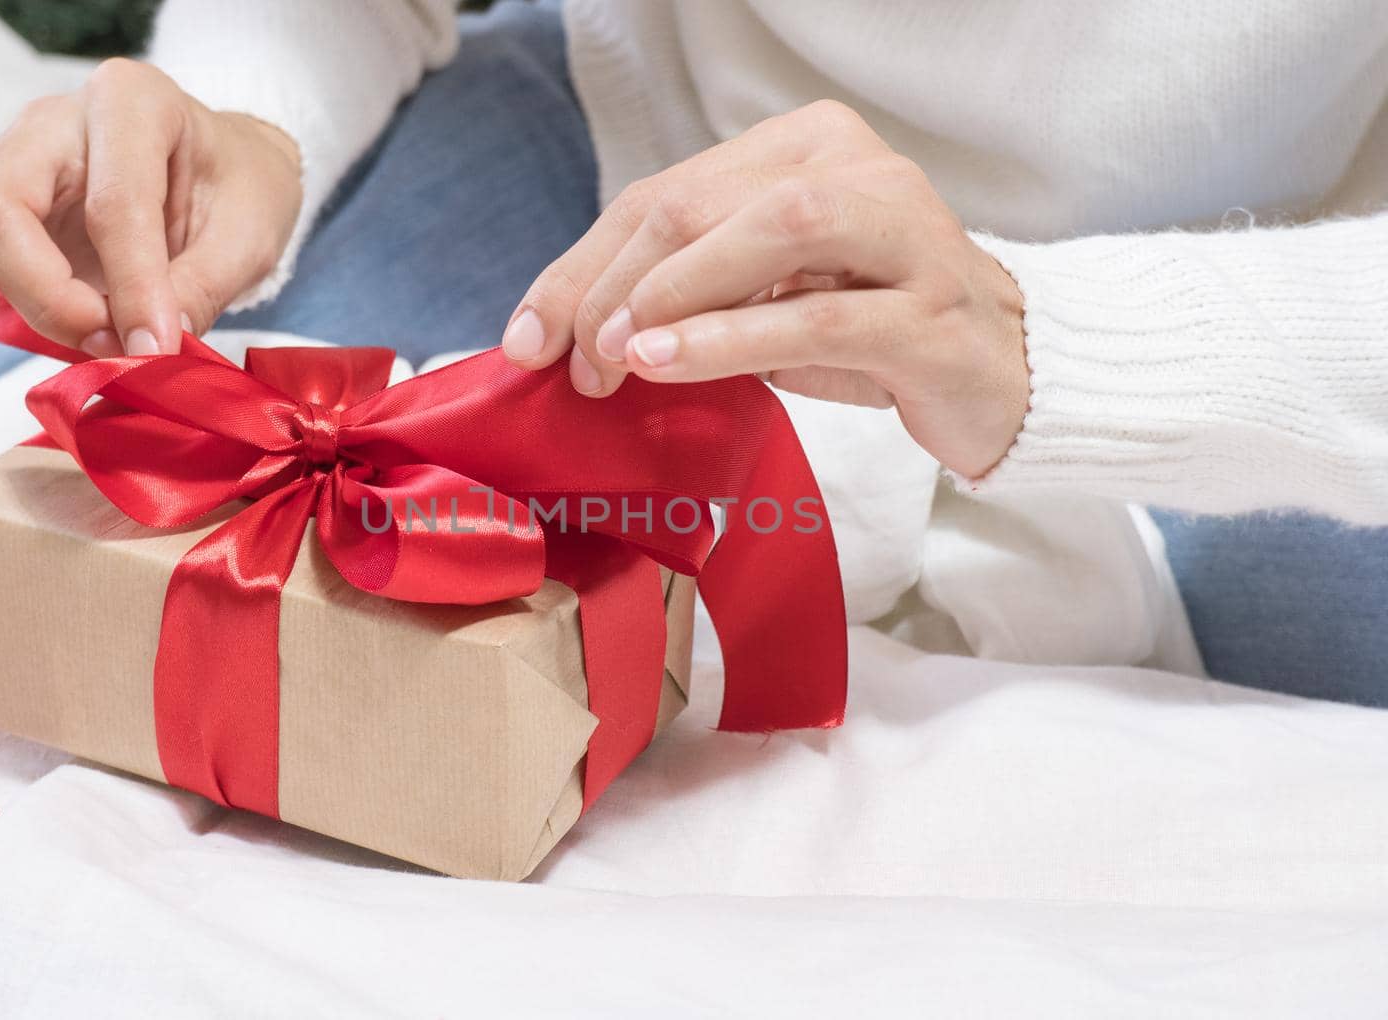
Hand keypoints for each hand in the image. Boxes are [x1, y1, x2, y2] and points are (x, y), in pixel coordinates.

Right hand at [0, 58, 301, 355]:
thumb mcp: (248, 236)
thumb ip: (199, 290)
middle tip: (93, 341)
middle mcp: (55, 119)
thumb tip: (142, 350)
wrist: (224, 171)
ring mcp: (7, 150)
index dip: (130, 288)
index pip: (112, 202)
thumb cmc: (236, 192)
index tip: (153, 349)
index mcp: (133, 104)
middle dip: (36, 289)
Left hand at [501, 100, 1028, 478]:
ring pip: (765, 234)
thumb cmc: (871, 332)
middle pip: (698, 203)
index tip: (530, 333)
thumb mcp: (768, 300)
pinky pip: (815, 315)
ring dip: (669, 296)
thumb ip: (691, 290)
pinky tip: (666, 361)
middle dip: (612, 282)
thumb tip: (574, 327)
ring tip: (611, 354)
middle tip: (569, 358)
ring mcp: (904, 232)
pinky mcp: (931, 310)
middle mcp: (857, 169)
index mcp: (807, 147)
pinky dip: (728, 338)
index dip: (584, 262)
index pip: (667, 192)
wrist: (1003, 376)